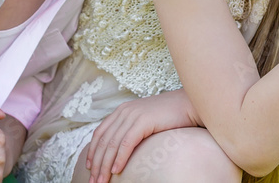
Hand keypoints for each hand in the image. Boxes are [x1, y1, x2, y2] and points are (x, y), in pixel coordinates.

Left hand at [86, 90, 201, 182]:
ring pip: (113, 144)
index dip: (92, 151)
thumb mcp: (145, 120)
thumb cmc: (170, 116)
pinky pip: (127, 143)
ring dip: (105, 165)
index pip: (100, 133)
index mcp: (122, 110)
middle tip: (93, 181)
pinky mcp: (143, 121)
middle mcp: (124, 111)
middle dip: (97, 164)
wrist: (188, 104)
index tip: (90, 168)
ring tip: (102, 181)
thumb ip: (131, 129)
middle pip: (104, 141)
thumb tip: (121, 149)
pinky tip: (116, 170)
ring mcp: (133, 115)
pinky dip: (120, 158)